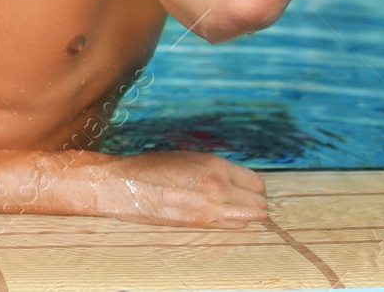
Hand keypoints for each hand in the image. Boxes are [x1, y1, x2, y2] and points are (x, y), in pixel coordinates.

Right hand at [94, 151, 268, 228]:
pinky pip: (232, 226)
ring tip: (239, 210)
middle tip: (248, 201)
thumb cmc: (152, 168)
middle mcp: (218, 187)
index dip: (256, 187)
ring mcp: (210, 208)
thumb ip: (214, 169)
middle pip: (258, 202)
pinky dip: (234, 222)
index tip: (251, 189)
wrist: (126, 185)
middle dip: (256, 202)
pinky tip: (225, 216)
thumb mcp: (188, 158)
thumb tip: (234, 181)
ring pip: (250, 218)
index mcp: (215, 165)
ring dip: (248, 214)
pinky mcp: (200, 223)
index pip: (256, 182)